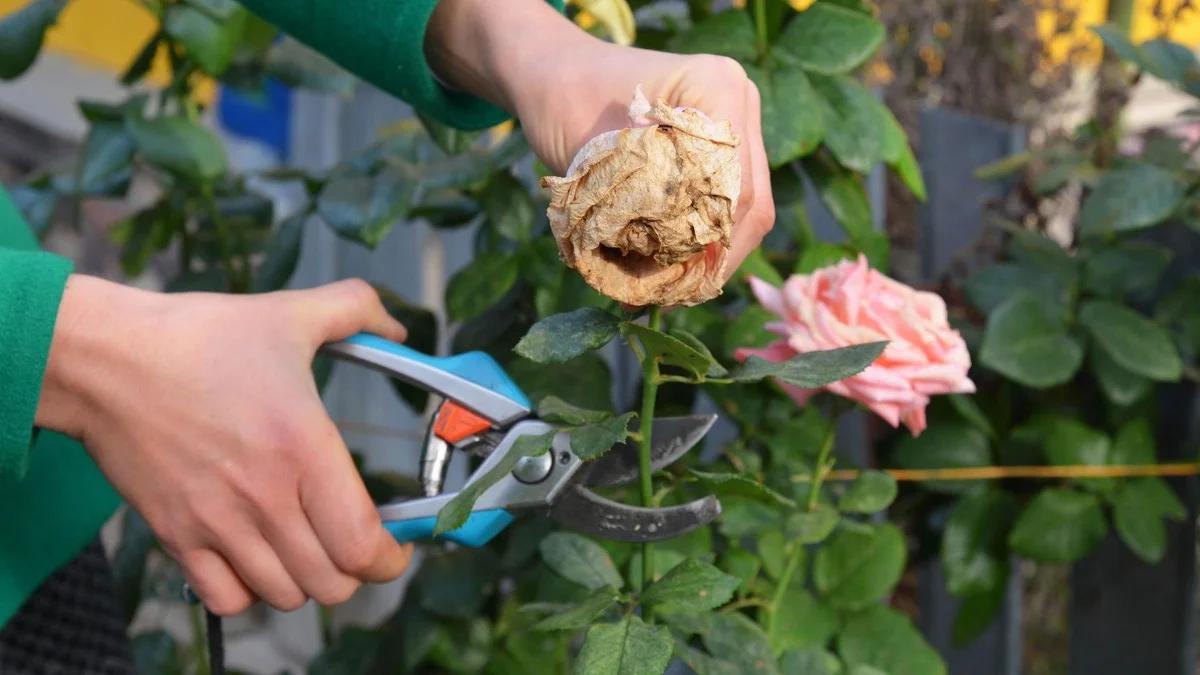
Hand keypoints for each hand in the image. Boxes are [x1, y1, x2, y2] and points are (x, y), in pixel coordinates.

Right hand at [36, 276, 413, 614]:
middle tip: (349, 543)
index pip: (362, 543)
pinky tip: (254, 557)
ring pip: (284, 596)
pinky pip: (226, 600)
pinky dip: (249, 591)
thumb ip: (356, 310)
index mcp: (304, 448)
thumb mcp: (290, 312)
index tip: (393, 547)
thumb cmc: (198, 337)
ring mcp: (217, 522)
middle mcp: (264, 496)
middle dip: (353, 571)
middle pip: (331, 583)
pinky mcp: (176, 535)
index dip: (389, 557)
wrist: (106, 358)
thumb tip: (397, 328)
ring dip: (304, 580)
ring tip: (303, 547)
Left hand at [517, 46, 774, 281]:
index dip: (710, 245)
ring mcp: (734, 125)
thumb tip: (657, 280)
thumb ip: (633, 210)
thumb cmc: (562, 99)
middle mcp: (739, 103)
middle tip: (663, 299)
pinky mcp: (719, 150)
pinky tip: (660, 271)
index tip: (668, 286)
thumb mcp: (595, 158)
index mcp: (717, 87)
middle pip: (750, 204)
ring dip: (704, 256)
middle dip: (709, 260)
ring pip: (743, 213)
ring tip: (658, 292)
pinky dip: (694, 242)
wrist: (550, 72)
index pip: (738, 186)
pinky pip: (721, 205)